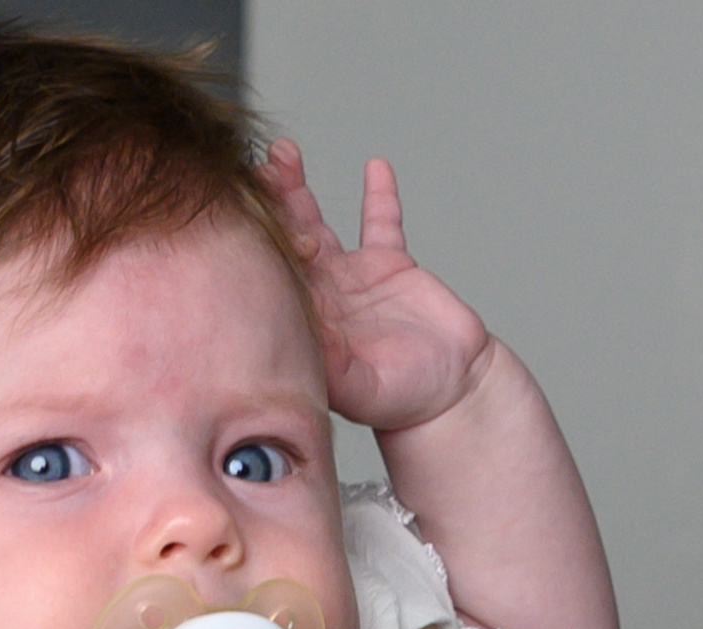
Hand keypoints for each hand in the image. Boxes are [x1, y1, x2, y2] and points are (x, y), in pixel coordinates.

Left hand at [265, 144, 492, 433]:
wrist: (449, 392)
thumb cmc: (402, 400)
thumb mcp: (363, 389)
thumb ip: (334, 368)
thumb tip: (305, 343)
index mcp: (309, 324)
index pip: (277, 277)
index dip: (266, 245)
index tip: (253, 214)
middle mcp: (323, 298)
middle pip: (288, 242)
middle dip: (272, 205)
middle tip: (255, 168)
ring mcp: (354, 280)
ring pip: (321, 225)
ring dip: (300, 191)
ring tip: (283, 154)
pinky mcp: (391, 267)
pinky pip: (383, 225)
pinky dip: (380, 198)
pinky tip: (376, 167)